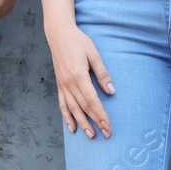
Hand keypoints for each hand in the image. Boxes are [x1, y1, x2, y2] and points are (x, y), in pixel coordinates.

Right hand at [46, 22, 114, 137]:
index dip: (100, 114)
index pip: (92, 100)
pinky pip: (62, 104)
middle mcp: (69, 83)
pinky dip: (67, 117)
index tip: (108, 125)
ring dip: (82, 123)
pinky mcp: (59, 85)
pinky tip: (72, 127)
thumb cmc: (78, 42)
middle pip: (83, 107)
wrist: (59, 34)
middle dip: (95, 122)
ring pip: (72, 109)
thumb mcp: (94, 54)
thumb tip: (111, 91)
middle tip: (105, 134)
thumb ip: (102, 74)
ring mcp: (63, 85)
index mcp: (79, 76)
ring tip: (90, 135)